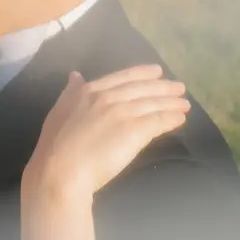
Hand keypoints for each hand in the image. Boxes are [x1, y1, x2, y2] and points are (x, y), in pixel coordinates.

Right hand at [24, 65, 189, 205]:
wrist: (62, 168)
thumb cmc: (55, 144)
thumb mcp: (59, 111)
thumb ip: (71, 92)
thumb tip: (76, 76)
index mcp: (88, 91)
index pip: (122, 77)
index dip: (142, 73)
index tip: (157, 71)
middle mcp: (108, 98)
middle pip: (143, 89)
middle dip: (163, 87)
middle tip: (179, 87)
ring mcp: (123, 113)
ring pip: (153, 104)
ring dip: (172, 103)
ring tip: (184, 104)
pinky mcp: (135, 131)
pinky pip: (158, 122)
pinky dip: (171, 119)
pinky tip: (179, 119)